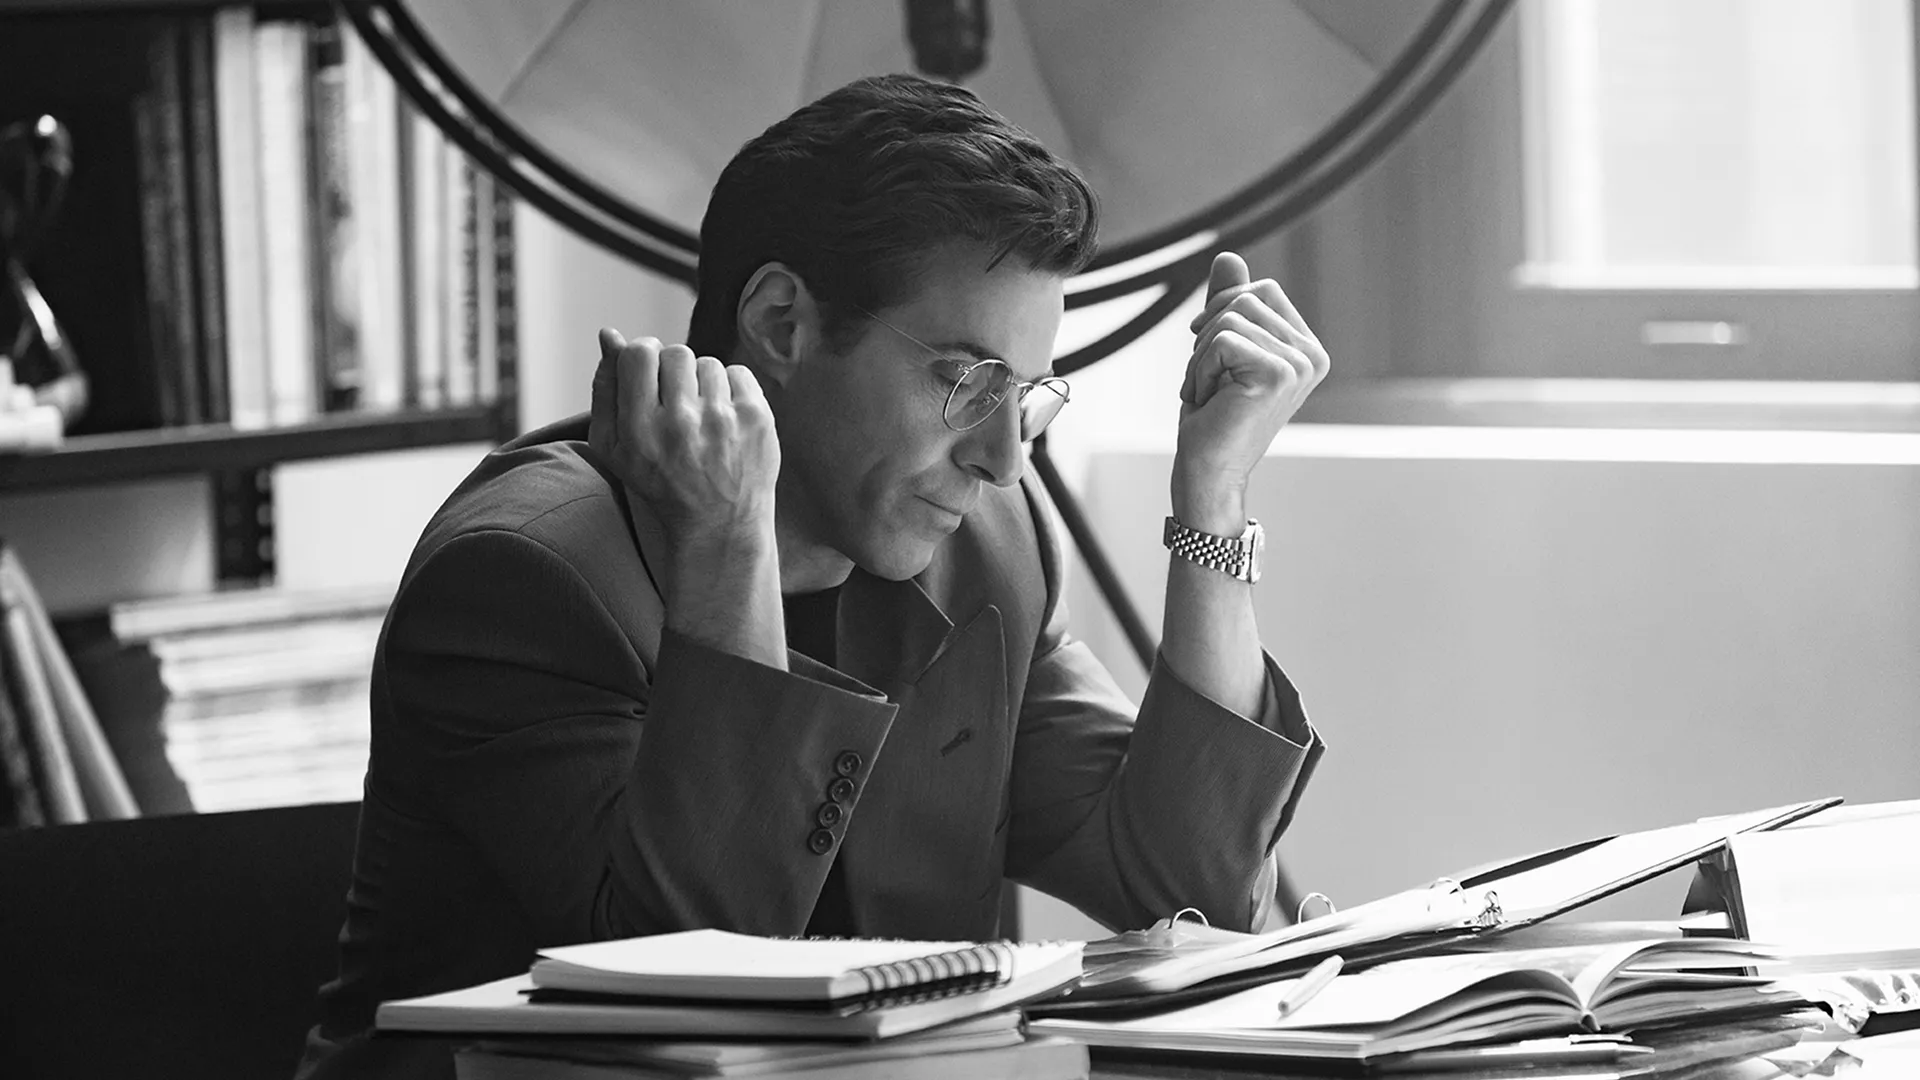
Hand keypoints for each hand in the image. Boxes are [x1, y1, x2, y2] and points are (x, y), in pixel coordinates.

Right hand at [589, 329, 779, 542]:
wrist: (719, 524)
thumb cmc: (660, 482)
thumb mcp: (614, 447)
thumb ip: (605, 389)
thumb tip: (609, 334)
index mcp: (640, 430)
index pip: (639, 353)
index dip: (643, 356)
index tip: (649, 375)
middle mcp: (682, 424)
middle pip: (675, 353)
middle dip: (673, 371)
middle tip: (676, 402)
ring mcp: (723, 421)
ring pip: (708, 362)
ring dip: (702, 382)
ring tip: (701, 415)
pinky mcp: (756, 420)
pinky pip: (738, 372)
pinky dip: (730, 389)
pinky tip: (724, 418)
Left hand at [1173, 252, 1329, 529]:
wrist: (1209, 473)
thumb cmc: (1213, 418)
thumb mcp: (1219, 351)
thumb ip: (1228, 305)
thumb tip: (1228, 256)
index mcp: (1306, 347)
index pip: (1260, 290)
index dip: (1222, 312)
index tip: (1210, 355)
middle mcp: (1311, 354)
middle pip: (1242, 299)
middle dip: (1207, 338)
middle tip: (1210, 383)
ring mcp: (1299, 364)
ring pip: (1228, 319)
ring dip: (1200, 359)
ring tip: (1209, 395)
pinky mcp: (1278, 374)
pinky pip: (1220, 340)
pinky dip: (1199, 371)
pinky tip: (1208, 402)